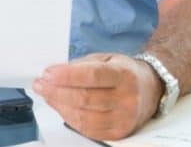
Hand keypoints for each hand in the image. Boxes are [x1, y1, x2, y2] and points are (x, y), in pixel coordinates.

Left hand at [33, 53, 163, 140]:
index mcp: (124, 74)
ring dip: (59, 106)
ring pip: (84, 117)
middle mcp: (127, 98)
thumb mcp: (106, 58)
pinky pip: (88, 130)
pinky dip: (70, 119)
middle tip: (40, 85)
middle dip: (56, 91)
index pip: (92, 76)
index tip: (47, 73)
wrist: (151, 90)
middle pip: (85, 98)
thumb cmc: (123, 71)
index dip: (67, 75)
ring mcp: (124, 118)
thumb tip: (54, 74)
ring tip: (46, 95)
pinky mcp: (119, 133)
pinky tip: (60, 107)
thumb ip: (82, 65)